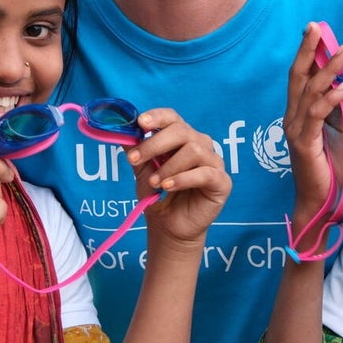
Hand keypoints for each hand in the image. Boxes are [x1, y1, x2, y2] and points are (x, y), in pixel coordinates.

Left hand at [126, 108, 230, 247]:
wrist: (169, 226)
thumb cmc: (158, 195)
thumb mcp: (142, 171)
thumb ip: (135, 151)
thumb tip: (121, 133)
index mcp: (181, 137)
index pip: (172, 118)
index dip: (157, 117)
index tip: (141, 123)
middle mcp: (200, 144)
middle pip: (182, 131)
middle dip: (155, 144)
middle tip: (135, 159)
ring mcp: (213, 162)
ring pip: (194, 150)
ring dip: (169, 166)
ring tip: (155, 182)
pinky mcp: (222, 181)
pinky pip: (205, 173)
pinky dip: (183, 178)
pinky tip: (168, 187)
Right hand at [282, 22, 342, 232]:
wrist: (320, 200)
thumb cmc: (327, 166)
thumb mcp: (334, 130)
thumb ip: (333, 109)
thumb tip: (341, 85)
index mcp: (297, 113)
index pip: (299, 77)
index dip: (306, 53)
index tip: (314, 31)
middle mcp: (292, 118)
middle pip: (297, 77)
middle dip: (308, 51)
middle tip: (317, 28)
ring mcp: (295, 130)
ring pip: (309, 91)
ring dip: (328, 69)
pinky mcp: (303, 143)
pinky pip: (316, 115)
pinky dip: (330, 98)